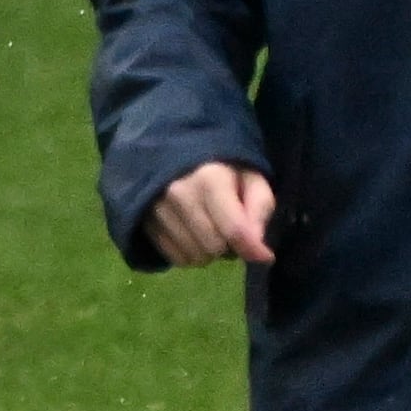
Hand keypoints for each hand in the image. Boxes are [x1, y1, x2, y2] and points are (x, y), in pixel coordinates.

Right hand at [147, 158, 277, 268]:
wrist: (171, 152)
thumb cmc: (220, 167)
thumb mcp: (251, 178)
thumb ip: (260, 208)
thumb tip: (259, 249)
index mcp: (209, 179)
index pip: (233, 228)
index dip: (253, 249)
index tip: (266, 257)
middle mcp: (178, 195)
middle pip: (214, 247)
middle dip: (229, 247)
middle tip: (230, 232)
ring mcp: (157, 209)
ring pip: (194, 256)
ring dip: (209, 253)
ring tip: (211, 233)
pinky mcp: (145, 223)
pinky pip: (175, 258)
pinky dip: (190, 255)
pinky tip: (193, 238)